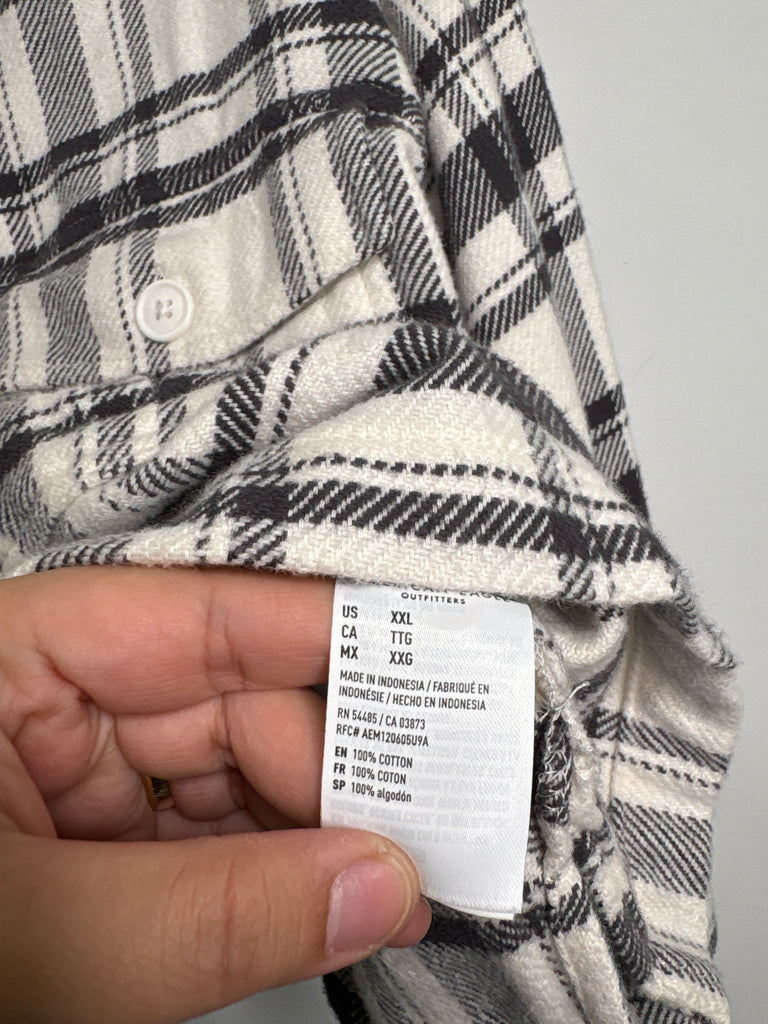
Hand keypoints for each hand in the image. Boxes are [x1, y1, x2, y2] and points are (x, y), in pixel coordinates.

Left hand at [0, 567, 429, 1022]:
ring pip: (227, 774)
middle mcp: (45, 702)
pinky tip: (337, 899)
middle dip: (330, 762)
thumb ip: (212, 915)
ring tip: (405, 874)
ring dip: (315, 826)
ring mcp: (69, 778)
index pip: (189, 616)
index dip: (315, 631)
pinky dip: (274, 874)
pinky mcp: (90, 850)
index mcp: (9, 662)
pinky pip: (205, 840)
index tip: (431, 657)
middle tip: (436, 820)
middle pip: (225, 698)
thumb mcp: (38, 944)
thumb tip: (385, 885)